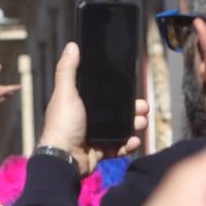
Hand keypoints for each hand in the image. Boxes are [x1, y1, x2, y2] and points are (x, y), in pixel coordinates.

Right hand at [0, 63, 21, 106]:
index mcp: (2, 91)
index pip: (11, 88)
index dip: (16, 87)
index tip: (21, 87)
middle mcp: (1, 97)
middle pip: (8, 95)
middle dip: (10, 93)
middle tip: (12, 92)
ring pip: (3, 99)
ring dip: (4, 96)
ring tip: (3, 94)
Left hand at [39, 42, 147, 175]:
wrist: (64, 159)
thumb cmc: (62, 124)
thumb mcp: (65, 93)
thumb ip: (67, 70)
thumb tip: (72, 46)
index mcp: (78, 103)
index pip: (102, 94)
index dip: (117, 91)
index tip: (131, 89)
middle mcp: (86, 119)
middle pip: (115, 111)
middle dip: (132, 110)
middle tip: (143, 109)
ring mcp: (93, 136)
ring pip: (120, 129)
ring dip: (133, 126)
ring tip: (141, 123)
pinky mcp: (98, 152)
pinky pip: (118, 147)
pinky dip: (128, 145)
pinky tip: (134, 141)